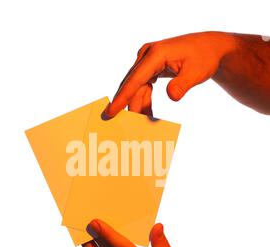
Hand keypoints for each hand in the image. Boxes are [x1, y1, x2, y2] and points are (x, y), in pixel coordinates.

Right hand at [103, 31, 236, 117]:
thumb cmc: (204, 58)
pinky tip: (148, 115)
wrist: (210, 48)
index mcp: (156, 54)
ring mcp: (147, 61)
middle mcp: (147, 55)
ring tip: (139, 125)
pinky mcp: (150, 67)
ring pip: (137, 88)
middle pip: (132, 85)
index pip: (135, 79)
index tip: (110, 112)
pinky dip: (145, 101)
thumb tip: (172, 97)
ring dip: (138, 106)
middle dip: (127, 105)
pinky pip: (143, 87)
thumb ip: (182, 85)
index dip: (122, 97)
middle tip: (122, 126)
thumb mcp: (197, 72)